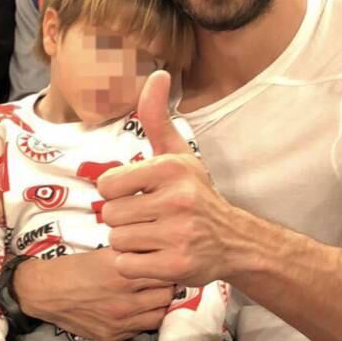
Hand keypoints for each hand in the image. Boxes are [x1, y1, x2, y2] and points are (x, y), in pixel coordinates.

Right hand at [14, 249, 174, 340]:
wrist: (45, 292)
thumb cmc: (73, 268)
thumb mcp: (104, 253)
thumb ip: (133, 256)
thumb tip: (159, 253)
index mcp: (123, 273)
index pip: (166, 272)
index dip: (168, 267)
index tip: (166, 264)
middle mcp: (125, 299)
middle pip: (167, 295)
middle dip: (167, 287)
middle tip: (161, 281)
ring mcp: (121, 321)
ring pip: (159, 315)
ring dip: (158, 305)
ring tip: (150, 297)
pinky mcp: (114, 335)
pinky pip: (142, 328)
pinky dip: (143, 319)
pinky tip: (135, 310)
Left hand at [99, 71, 242, 286]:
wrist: (235, 241)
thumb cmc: (195, 193)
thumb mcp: (177, 153)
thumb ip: (157, 116)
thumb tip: (158, 73)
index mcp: (170, 168)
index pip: (106, 184)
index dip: (117, 193)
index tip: (138, 195)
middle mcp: (177, 200)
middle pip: (109, 215)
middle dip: (123, 220)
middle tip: (149, 219)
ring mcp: (179, 234)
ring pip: (117, 241)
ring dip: (129, 243)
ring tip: (154, 236)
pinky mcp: (178, 266)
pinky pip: (127, 266)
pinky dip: (135, 266)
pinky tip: (156, 256)